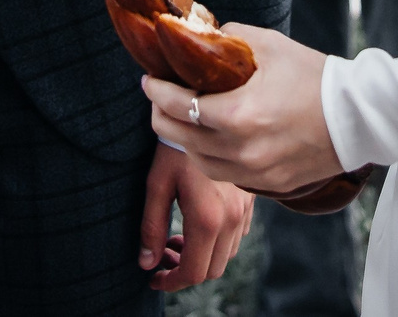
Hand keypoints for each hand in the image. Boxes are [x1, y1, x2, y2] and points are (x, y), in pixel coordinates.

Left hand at [138, 139, 251, 290]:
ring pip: (226, 255)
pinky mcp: (250, 201)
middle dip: (185, 270)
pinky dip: (218, 241)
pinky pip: (237, 236)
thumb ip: (151, 227)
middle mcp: (231, 219)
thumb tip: (146, 263)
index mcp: (207, 219)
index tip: (154, 277)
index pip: (193, 272)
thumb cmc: (174, 147)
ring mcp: (244, 210)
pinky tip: (200, 223)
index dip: (171, 282)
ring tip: (178, 238)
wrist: (204, 115)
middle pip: (212, 270)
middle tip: (163, 254)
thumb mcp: (157, 185)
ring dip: (202, 257)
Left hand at [145, 24, 343, 198]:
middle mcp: (242, 151)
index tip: (149, 79)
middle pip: (179, 138)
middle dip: (161, 114)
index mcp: (239, 114)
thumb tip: (198, 33)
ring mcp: (255, 173)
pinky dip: (209, 156)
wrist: (359, 115)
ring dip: (182, 139)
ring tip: (180, 117)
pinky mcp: (268, 185)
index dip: (157, 91)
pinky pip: (224, 174)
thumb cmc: (315, 76)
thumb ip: (228, 38)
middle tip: (158, 96)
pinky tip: (210, 138)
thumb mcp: (269, 45)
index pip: (179, 105)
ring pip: (197, 161)